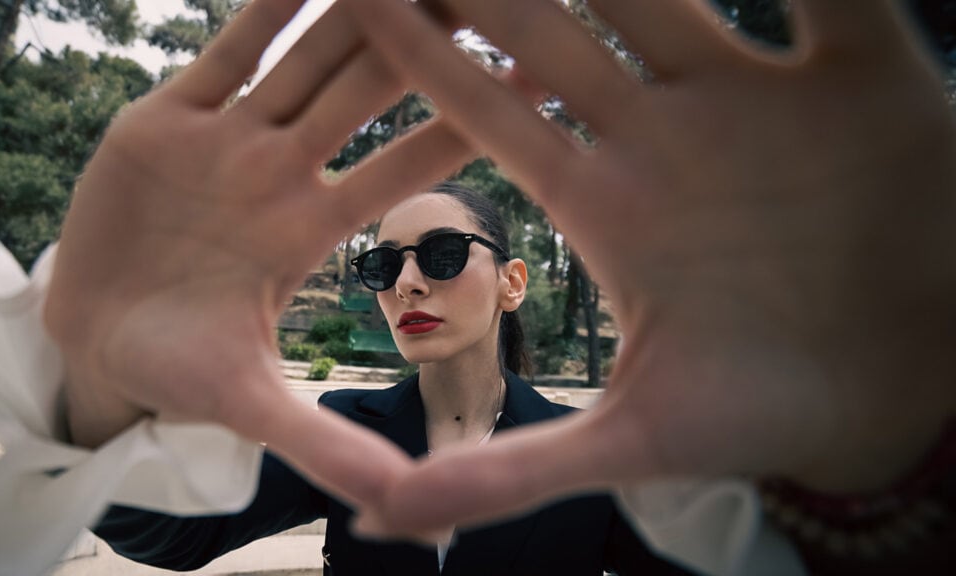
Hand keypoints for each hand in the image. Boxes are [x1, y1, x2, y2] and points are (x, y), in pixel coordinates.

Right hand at [43, 0, 471, 508]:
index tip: (538, 74)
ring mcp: (228, 138)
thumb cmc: (177, 371)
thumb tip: (411, 508)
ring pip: (305, 57)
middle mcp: (282, 171)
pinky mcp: (167, 117)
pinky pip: (222, 50)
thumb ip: (324, 444)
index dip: (471, 117)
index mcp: (314, 226)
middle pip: (369, 89)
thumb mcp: (250, 405)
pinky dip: (263, 6)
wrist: (93, 342)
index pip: (408, 162)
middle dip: (427, 34)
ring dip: (360, 7)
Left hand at [346, 0, 955, 533]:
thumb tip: (378, 524)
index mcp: (604, 200)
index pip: (491, 110)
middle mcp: (664, 134)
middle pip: (555, 29)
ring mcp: (755, 97)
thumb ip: (503, 472)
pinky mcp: (859, 76)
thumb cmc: (765, 415)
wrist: (899, 394)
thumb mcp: (629, 446)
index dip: (422, 54)